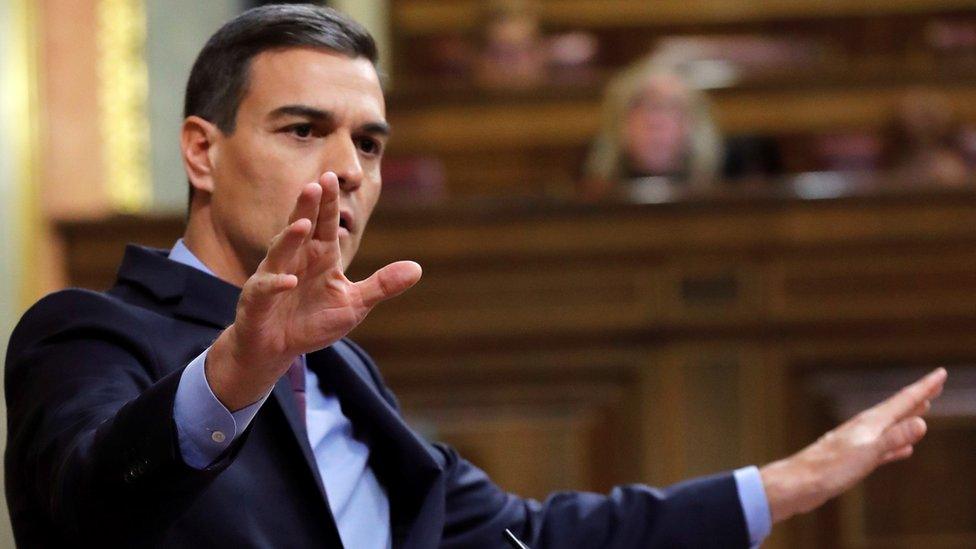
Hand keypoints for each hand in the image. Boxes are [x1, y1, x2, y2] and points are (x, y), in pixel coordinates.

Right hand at [207, 172, 421, 409]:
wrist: (278, 348)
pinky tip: (289, 281)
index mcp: (320, 255)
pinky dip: (276, 284)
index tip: (332, 178)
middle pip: (301, 227)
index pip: (325, 224)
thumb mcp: (354, 303)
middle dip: (307, 207)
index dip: (328, 203)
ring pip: (280, 252)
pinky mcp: (258, 299)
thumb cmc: (313, 320)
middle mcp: (296, 259)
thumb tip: (418, 269)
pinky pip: (266, 287)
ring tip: (302, 225)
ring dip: (289, 238)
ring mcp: (274, 276)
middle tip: (315, 186)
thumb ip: (382, 285)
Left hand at [760, 367, 946, 523]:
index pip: (904, 401)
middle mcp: (865, 428)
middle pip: (898, 408)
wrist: (799, 483)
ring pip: (891, 425)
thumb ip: (893, 439)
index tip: (941, 373)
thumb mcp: (867, 453)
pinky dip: (897, 445)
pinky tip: (905, 451)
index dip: (925, 387)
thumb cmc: (830, 469)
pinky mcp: (855, 459)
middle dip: (919, 396)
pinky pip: (884, 447)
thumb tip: (921, 423)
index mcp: (870, 423)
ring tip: (923, 409)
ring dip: (908, 417)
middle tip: (936, 384)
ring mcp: (859, 442)